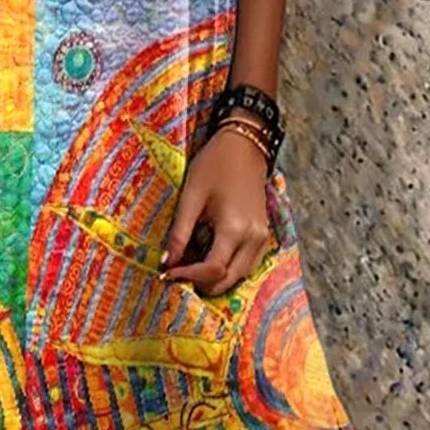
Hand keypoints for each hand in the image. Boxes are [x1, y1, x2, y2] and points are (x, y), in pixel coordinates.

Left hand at [160, 124, 273, 297]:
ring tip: (191, 269)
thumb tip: (166, 262)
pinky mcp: (263, 234)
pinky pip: (248, 264)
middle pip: (229, 280)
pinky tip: (211, 260)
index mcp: (234, 229)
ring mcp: (262, 238)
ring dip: (217, 280)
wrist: (244, 146)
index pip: (213, 270)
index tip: (168, 273)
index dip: (188, 276)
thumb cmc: (214, 166)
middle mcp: (253, 238)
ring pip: (241, 275)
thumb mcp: (191, 196)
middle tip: (178, 274)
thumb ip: (179, 232)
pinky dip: (230, 270)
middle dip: (202, 284)